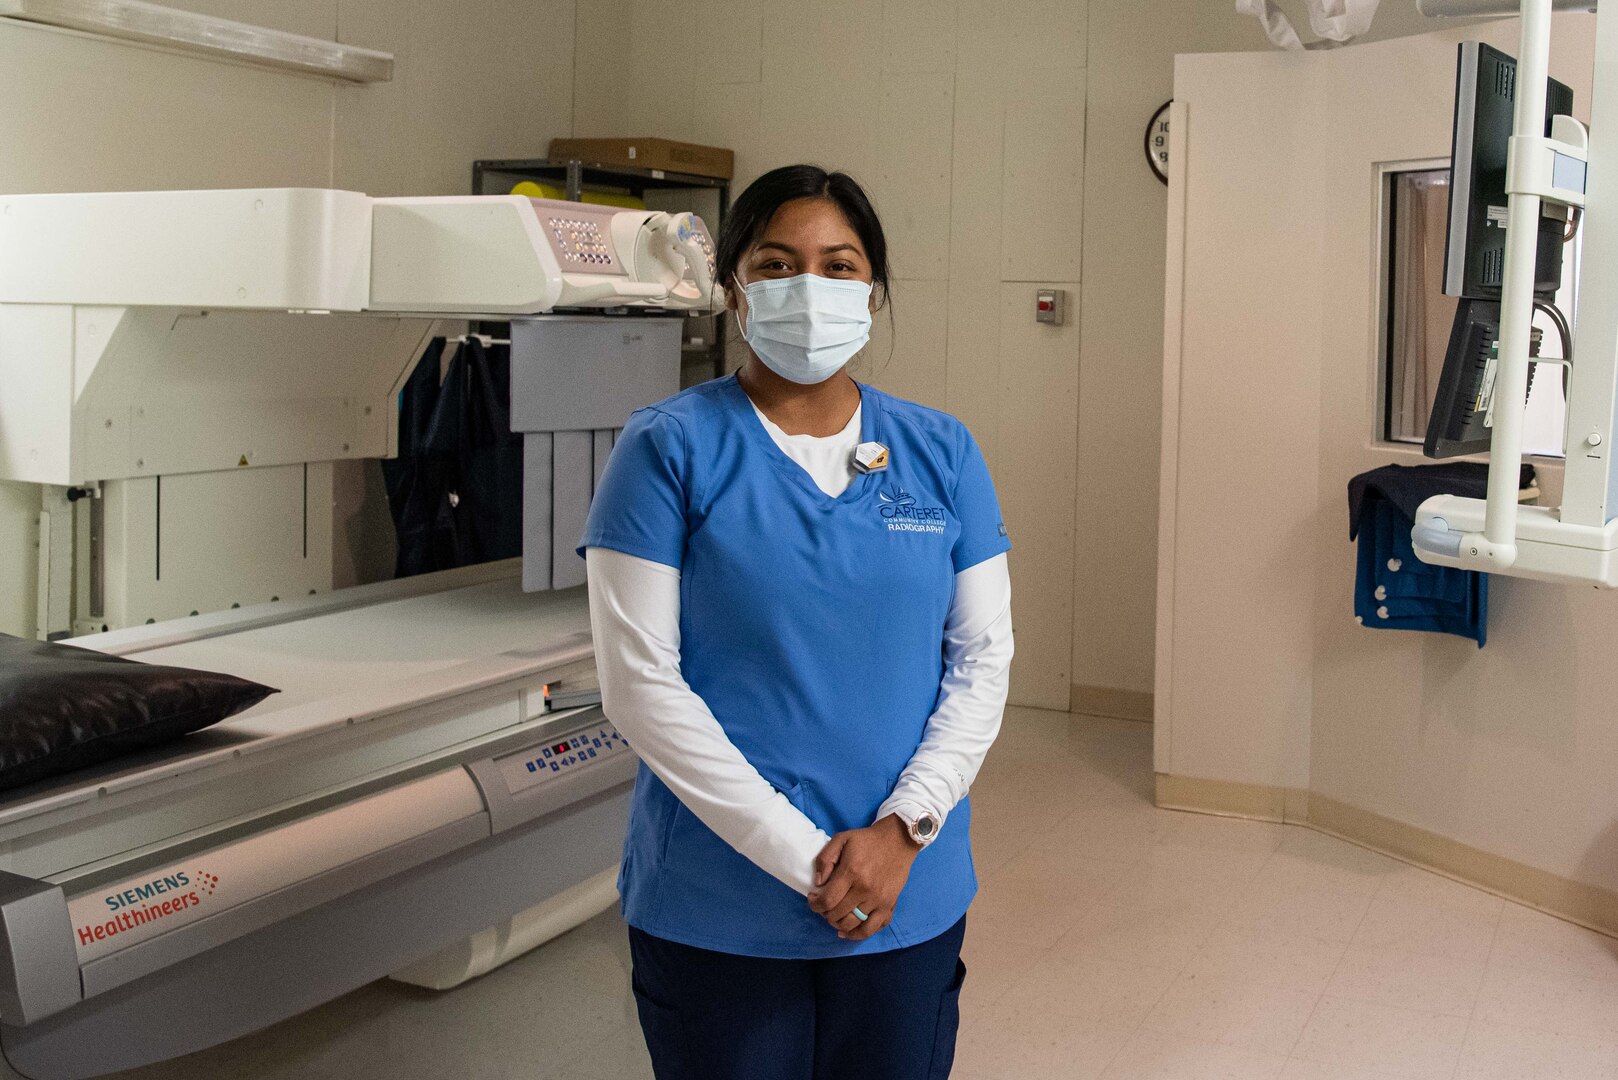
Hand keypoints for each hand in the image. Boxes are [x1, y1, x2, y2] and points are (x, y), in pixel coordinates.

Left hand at [807, 814, 920, 941]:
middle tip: (824, 905)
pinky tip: (848, 931)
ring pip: (852, 925)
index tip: (813, 898)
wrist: (898, 841)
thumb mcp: (841, 839)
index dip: (815, 904)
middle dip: (824, 913)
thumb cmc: (867, 840)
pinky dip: (857, 934)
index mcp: (851, 872)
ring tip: (834, 915)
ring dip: (838, 924)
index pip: (827, 900)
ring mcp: (878, 900)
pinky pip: (871, 929)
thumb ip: (825, 859)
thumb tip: (818, 883)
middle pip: (837, 915)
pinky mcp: (889, 905)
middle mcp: (865, 889)